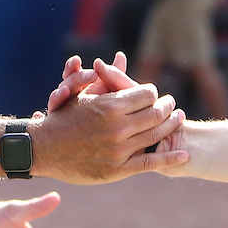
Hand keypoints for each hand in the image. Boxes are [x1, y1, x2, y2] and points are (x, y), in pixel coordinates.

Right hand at [51, 56, 190, 174]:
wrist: (43, 149)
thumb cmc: (61, 118)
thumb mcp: (82, 94)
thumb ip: (105, 79)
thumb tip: (121, 58)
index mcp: (111, 106)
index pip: (147, 94)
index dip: (153, 93)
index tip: (156, 94)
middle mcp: (118, 127)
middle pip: (156, 114)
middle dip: (167, 107)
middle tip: (173, 105)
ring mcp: (119, 150)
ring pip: (156, 136)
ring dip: (172, 126)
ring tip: (179, 120)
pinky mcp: (118, 169)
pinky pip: (150, 163)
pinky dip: (169, 159)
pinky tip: (184, 155)